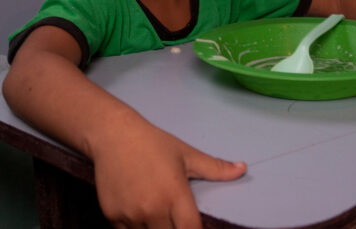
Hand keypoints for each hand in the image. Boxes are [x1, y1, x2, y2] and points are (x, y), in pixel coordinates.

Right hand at [93, 119, 245, 227]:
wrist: (113, 135)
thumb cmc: (153, 143)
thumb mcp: (186, 154)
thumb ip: (215, 167)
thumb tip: (243, 168)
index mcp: (175, 194)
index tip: (194, 227)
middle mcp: (153, 208)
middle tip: (173, 215)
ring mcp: (131, 215)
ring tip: (155, 211)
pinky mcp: (112, 216)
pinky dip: (135, 228)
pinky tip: (138, 211)